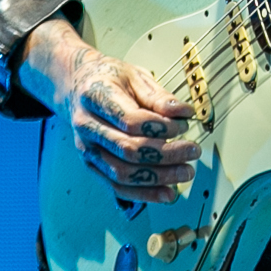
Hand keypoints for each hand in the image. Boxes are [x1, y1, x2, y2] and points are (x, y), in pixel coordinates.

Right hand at [19, 20, 198, 204]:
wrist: (78, 87)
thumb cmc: (108, 79)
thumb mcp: (134, 75)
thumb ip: (158, 96)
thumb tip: (183, 113)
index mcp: (96, 96)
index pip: (130, 120)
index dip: (162, 127)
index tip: (183, 125)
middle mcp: (87, 125)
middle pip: (128, 150)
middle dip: (166, 155)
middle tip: (192, 151)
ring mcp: (87, 149)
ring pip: (122, 174)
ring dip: (159, 178)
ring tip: (185, 172)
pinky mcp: (92, 165)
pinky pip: (117, 187)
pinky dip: (144, 194)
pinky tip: (166, 193)